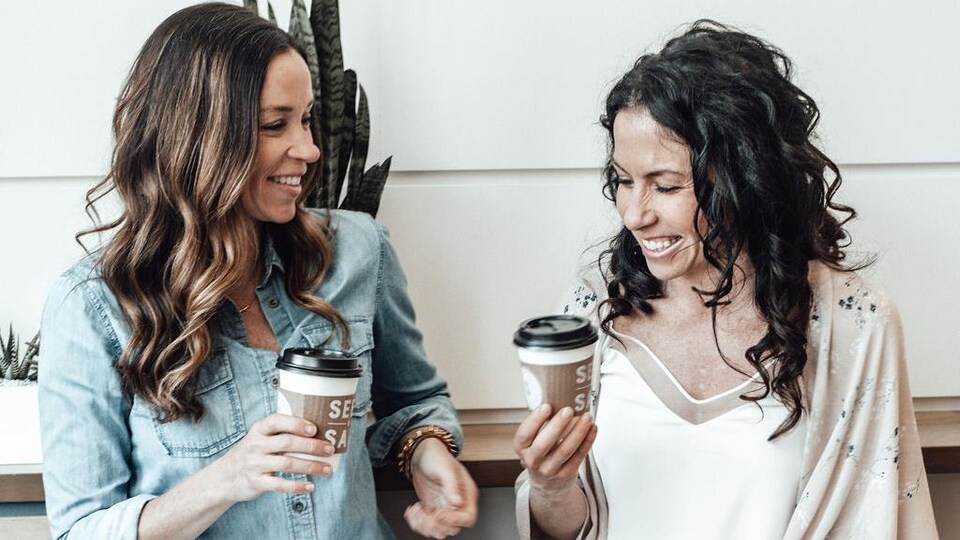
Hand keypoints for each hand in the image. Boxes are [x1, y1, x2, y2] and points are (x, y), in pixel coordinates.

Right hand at [209, 414, 335, 502]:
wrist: (223, 478)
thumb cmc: (251, 454)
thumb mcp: (258, 438)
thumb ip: (280, 433)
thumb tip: (317, 431)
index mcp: (258, 430)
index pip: (276, 421)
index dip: (296, 424)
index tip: (314, 428)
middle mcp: (255, 445)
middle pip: (287, 443)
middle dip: (311, 446)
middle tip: (329, 449)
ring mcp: (255, 465)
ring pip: (287, 464)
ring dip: (311, 467)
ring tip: (327, 469)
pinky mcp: (256, 483)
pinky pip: (279, 485)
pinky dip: (296, 486)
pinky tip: (310, 486)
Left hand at [404, 438, 478, 538]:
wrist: (422, 454)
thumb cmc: (437, 456)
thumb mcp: (445, 468)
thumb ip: (452, 485)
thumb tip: (457, 503)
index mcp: (466, 494)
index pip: (468, 517)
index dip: (455, 520)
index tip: (439, 514)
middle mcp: (457, 504)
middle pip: (452, 528)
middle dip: (436, 525)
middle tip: (424, 513)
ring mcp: (444, 509)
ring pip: (439, 530)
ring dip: (424, 526)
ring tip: (416, 511)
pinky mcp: (432, 510)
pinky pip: (427, 526)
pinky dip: (417, 523)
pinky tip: (412, 511)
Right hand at [513, 404, 596, 496]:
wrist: (547, 485)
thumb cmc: (541, 454)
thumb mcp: (532, 442)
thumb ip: (541, 425)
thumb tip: (558, 398)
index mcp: (522, 448)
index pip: (525, 434)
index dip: (535, 420)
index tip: (547, 406)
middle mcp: (533, 461)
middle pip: (545, 443)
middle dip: (558, 425)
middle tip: (569, 409)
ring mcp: (550, 470)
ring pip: (566, 450)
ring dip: (578, 431)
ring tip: (586, 416)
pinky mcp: (567, 474)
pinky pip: (579, 456)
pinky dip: (588, 441)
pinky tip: (592, 428)